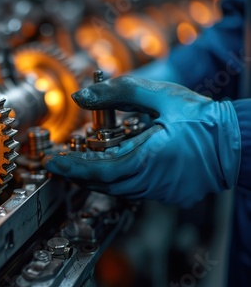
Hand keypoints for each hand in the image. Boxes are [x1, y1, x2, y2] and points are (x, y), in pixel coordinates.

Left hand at [43, 76, 240, 206]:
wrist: (237, 141)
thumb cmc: (202, 118)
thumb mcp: (159, 96)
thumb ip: (118, 92)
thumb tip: (81, 95)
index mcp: (147, 160)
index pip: (98, 172)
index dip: (72, 169)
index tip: (53, 164)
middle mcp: (151, 182)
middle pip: (103, 184)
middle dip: (78, 174)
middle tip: (61, 163)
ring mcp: (160, 192)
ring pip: (117, 190)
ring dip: (96, 177)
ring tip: (80, 163)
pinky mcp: (168, 194)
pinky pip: (133, 190)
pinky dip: (116, 179)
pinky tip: (112, 166)